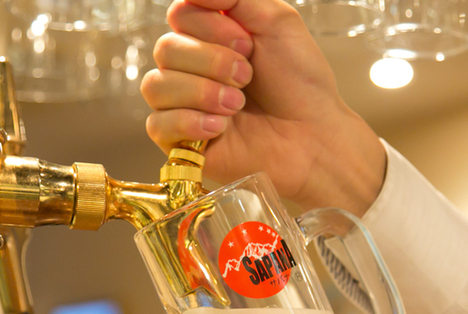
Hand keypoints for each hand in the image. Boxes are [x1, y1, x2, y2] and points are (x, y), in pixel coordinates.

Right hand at [140, 0, 385, 215]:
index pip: (180, 15)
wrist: (311, 138)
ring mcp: (181, 106)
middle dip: (211, 62)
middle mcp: (190, 69)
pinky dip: (189, 122)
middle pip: (165, 49)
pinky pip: (157, 124)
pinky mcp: (178, 143)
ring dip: (202, 93)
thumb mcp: (277, 22)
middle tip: (247, 78)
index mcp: (209, 38)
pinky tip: (219, 128)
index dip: (209, 27)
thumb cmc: (299, 85)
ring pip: (157, 86)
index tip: (247, 44)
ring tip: (237, 106)